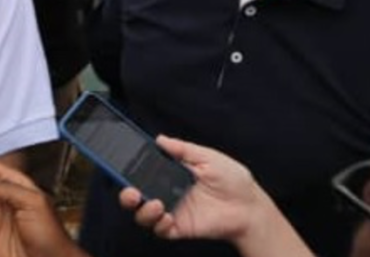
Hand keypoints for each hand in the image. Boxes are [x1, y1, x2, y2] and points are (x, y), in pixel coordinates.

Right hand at [118, 135, 269, 241]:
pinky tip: (167, 216)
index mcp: (170, 174)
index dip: (128, 169)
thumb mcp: (207, 157)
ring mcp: (173, 211)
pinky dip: (159, 224)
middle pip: (136, 196)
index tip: (119, 164)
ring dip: (142, 210)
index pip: (142, 172)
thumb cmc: (233, 179)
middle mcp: (167, 193)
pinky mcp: (181, 227)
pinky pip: (161, 230)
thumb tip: (159, 139)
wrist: (250, 206)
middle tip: (129, 191)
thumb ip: (183, 149)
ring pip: (144, 215)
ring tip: (154, 203)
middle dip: (126, 195)